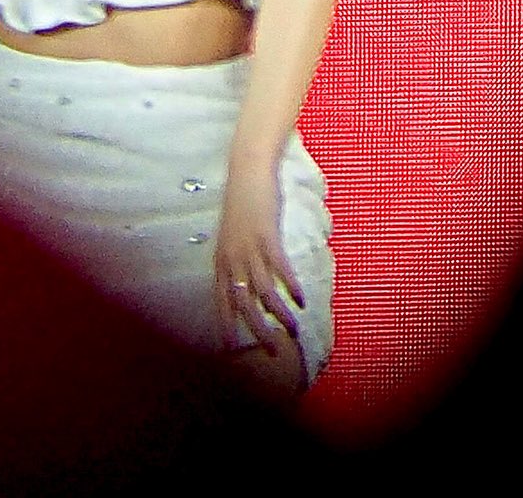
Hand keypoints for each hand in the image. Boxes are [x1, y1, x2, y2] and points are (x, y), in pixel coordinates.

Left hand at [213, 164, 304, 359]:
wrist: (247, 171)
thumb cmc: (242, 204)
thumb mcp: (233, 236)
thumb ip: (238, 259)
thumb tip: (248, 282)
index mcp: (221, 259)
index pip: (221, 299)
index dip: (226, 324)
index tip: (231, 349)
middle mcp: (231, 256)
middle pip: (241, 302)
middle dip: (255, 328)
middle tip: (271, 350)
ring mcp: (248, 246)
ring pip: (261, 290)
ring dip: (278, 312)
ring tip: (292, 329)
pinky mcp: (266, 234)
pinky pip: (278, 267)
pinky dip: (290, 285)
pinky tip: (301, 299)